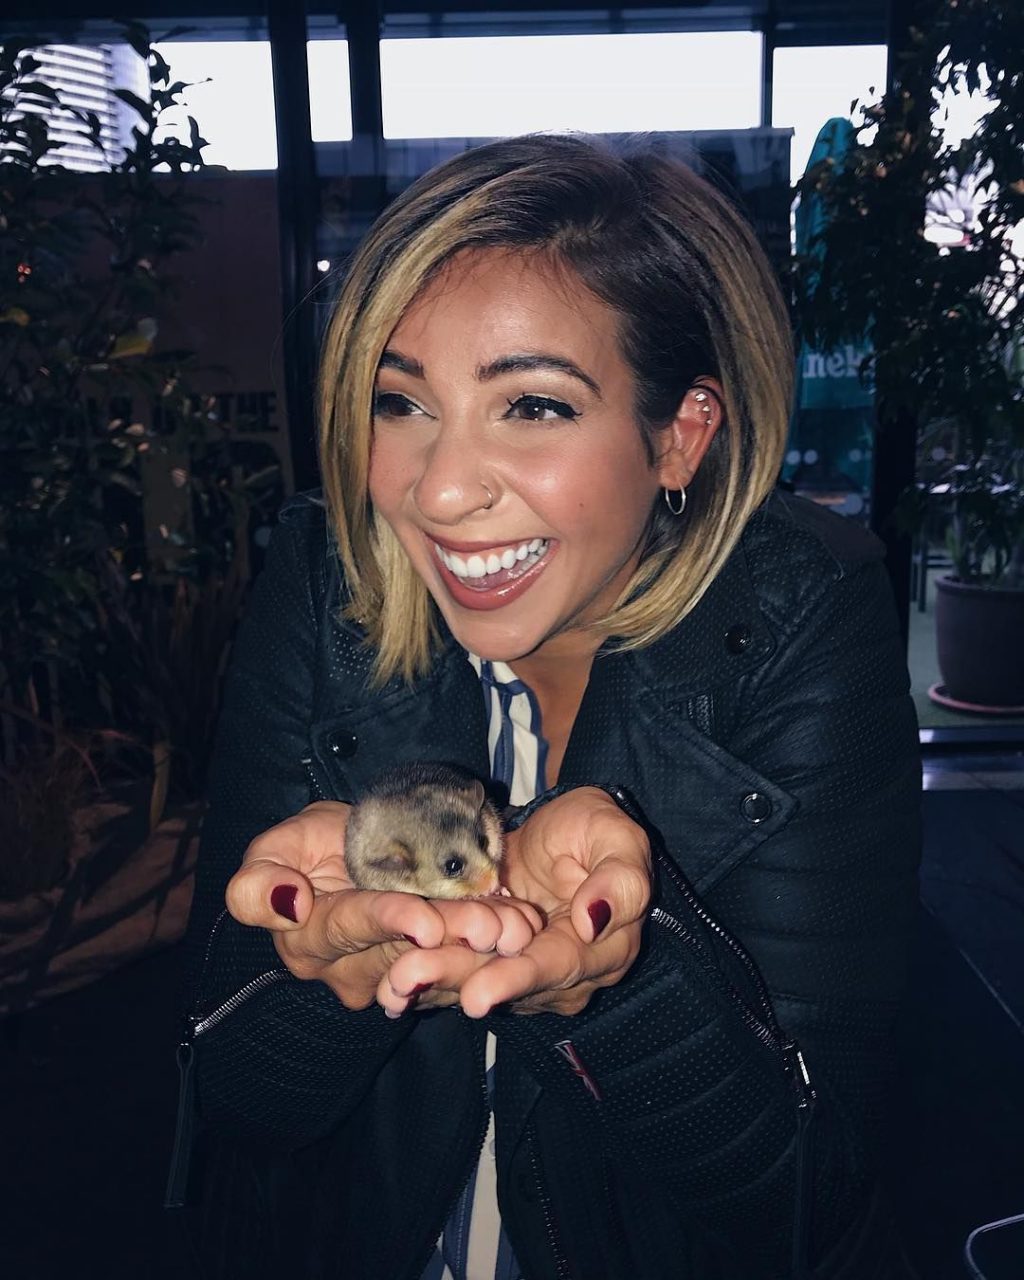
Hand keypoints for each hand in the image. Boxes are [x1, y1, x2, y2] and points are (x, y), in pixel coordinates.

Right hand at [226, 801, 541, 1010]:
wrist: (352, 847)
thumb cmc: (308, 848)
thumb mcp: (275, 848)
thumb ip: (258, 884)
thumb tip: (289, 904)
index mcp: (309, 939)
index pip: (351, 928)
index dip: (389, 923)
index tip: (425, 922)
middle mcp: (350, 968)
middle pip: (406, 951)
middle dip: (450, 936)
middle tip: (490, 926)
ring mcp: (393, 973)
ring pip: (441, 959)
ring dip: (479, 942)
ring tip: (512, 928)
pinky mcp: (429, 970)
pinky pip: (462, 959)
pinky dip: (492, 941)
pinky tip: (518, 927)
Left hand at [381, 788, 651, 1018]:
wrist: (563, 828)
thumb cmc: (596, 829)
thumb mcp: (619, 838)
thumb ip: (620, 880)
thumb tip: (593, 920)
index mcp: (603, 951)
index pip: (556, 968)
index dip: (515, 979)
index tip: (477, 994)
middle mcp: (563, 974)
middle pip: (505, 981)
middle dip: (455, 980)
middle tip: (407, 978)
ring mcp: (522, 971)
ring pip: (474, 978)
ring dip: (431, 981)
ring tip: (391, 982)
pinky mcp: (490, 961)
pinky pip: (457, 969)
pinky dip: (424, 979)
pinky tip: (388, 986)